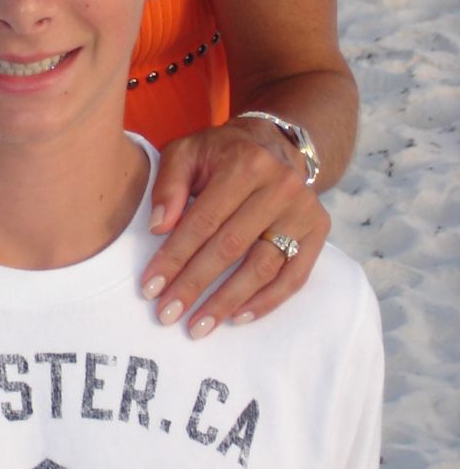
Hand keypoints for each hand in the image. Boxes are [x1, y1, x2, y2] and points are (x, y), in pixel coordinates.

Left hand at [141, 118, 329, 336]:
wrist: (273, 143)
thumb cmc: (221, 153)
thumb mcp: (186, 152)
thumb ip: (169, 184)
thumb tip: (159, 227)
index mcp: (244, 163)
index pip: (203, 220)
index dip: (175, 256)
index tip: (150, 287)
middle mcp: (279, 186)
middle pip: (231, 247)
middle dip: (195, 285)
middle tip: (168, 313)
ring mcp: (303, 210)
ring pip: (262, 267)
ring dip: (227, 301)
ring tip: (198, 326)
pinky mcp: (318, 231)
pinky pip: (294, 276)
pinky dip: (267, 301)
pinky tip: (238, 317)